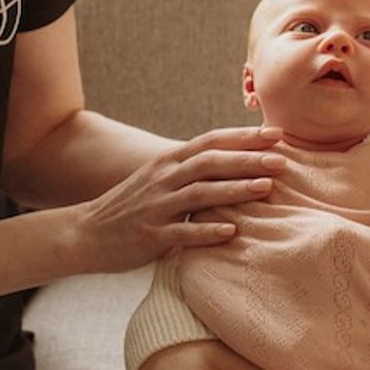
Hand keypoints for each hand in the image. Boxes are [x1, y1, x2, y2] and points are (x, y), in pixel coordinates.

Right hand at [70, 126, 287, 273]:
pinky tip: (232, 232)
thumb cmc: (132, 205)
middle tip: (282, 160)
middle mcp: (163, 179)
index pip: (211, 141)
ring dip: (235, 190)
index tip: (277, 134)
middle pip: (210, 163)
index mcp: (168, 162)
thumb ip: (191, 167)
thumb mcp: (159, 177)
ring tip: (267, 188)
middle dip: (248, 160)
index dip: (244, 136)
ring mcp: (157, 207)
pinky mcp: (151, 235)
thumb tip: (232, 158)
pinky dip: (207, 231)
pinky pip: (183, 232)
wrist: (87, 231)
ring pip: (200, 194)